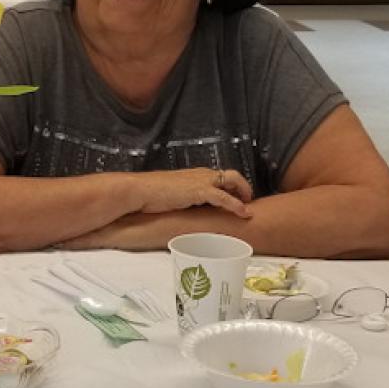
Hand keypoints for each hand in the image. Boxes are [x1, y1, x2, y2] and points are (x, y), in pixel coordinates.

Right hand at [135, 168, 252, 218]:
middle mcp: (201, 174)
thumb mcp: (171, 195)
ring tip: (249, 208)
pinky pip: (225, 197)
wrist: (140, 191)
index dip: (231, 186)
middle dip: (243, 187)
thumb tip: (186, 210)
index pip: (219, 176)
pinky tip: (244, 213)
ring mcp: (201, 181)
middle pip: (231, 175)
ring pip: (232, 181)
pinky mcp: (200, 191)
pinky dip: (237, 205)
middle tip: (247, 201)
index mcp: (194, 175)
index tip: (237, 197)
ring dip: (244, 192)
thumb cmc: (150, 194)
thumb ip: (182, 198)